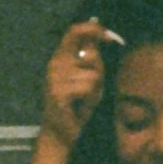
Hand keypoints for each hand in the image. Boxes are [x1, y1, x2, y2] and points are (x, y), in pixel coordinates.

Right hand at [30, 18, 123, 163]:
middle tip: (91, 88)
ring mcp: (54, 77)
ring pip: (93, 74)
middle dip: (99, 71)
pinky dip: (90, 98)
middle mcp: (55, 63)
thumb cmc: (76, 107)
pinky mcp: (58, 92)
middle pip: (90, 54)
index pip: (74, 31)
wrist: (60, 134)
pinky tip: (80, 106)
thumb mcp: (88, 80)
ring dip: (95, 90)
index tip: (108, 36)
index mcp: (60, 57)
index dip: (93, 28)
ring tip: (84, 100)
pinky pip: (87, 87)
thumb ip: (92, 60)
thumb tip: (98, 39)